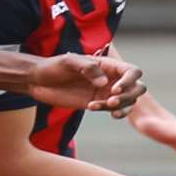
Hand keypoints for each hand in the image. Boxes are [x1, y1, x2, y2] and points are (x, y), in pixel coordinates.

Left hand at [24, 53, 145, 115]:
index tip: (115, 90)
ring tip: (98, 106)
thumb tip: (104, 83)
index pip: (132, 72)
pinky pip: (115, 110)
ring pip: (129, 101)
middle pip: (138, 88)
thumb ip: (87, 68)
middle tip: (110, 101)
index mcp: (108, 65)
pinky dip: (113, 113)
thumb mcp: (68, 62)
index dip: (129, 81)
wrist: (38, 81)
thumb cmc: (53, 67)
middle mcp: (111, 78)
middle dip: (129, 96)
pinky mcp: (97, 104)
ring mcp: (105, 92)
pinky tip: (98, 110)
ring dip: (121, 107)